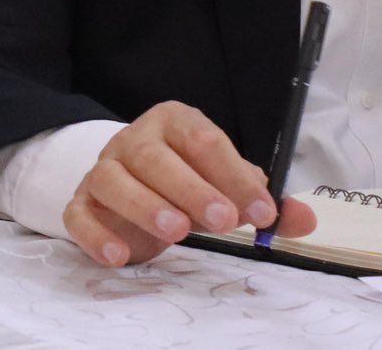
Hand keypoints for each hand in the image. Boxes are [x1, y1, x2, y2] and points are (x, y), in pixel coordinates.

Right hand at [62, 101, 318, 266]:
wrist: (135, 186)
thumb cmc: (189, 184)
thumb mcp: (229, 187)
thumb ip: (264, 202)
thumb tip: (303, 219)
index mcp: (173, 125)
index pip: (202, 140)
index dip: (233, 175)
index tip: (261, 212)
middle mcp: (133, 141)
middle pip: (153, 156)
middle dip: (190, 188)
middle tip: (223, 221)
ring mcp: (102, 170)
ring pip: (111, 179)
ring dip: (144, 205)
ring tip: (177, 233)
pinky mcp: (81, 203)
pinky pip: (78, 214)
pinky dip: (95, 235)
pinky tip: (120, 257)